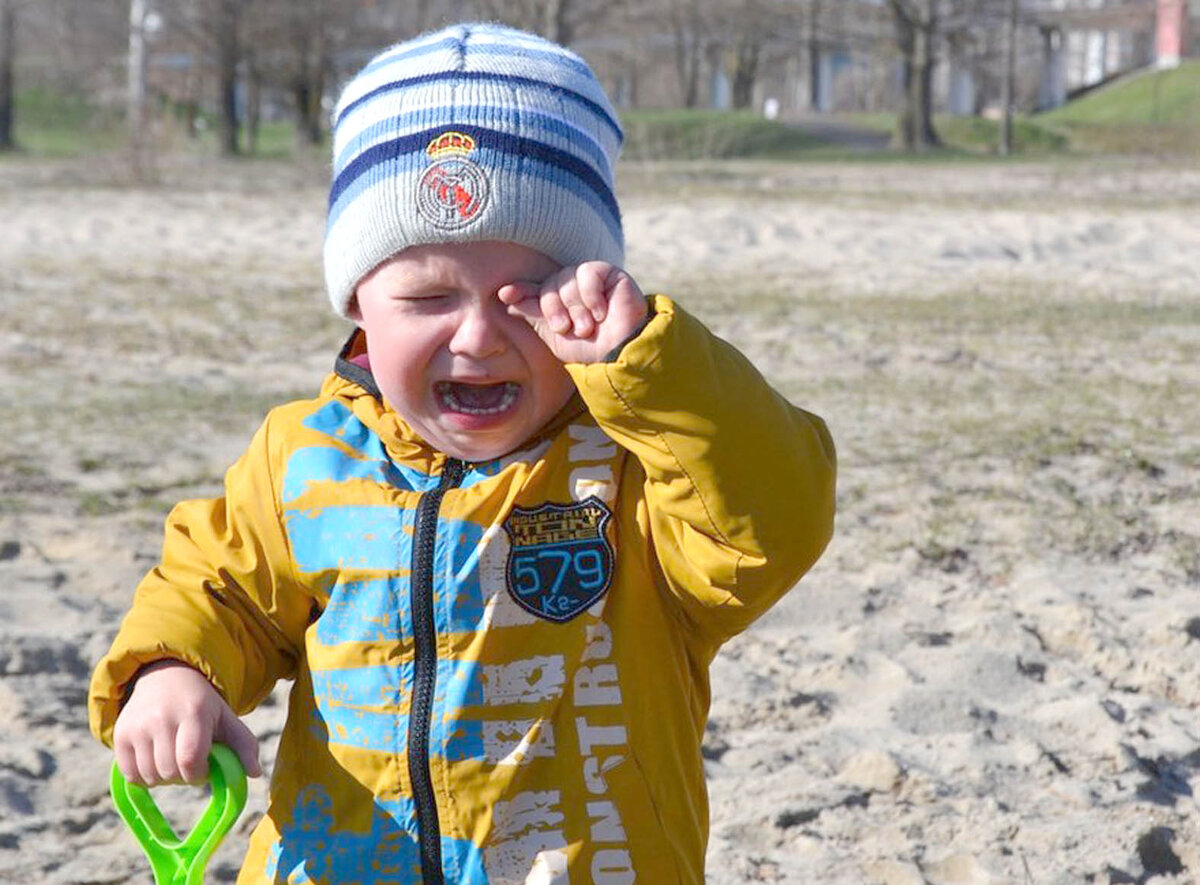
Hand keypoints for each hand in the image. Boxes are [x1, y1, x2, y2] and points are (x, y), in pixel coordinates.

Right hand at [112, 660, 261, 785]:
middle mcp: (161, 718)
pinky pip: (130, 776)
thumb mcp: (227, 718)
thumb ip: (244, 745)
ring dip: (165, 779)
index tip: (204, 768)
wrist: (166, 679)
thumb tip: (255, 773)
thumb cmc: (202, 705)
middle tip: (190, 763)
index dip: (198, 774)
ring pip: (150, 777)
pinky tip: (157, 761)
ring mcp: (137, 726)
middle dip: (184, 777)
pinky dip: (145, 778)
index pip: (190, 759)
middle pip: (170, 772)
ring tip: (173, 759)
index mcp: (193, 712)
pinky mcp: (120, 735)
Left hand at [498, 262, 648, 364]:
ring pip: (567, 279)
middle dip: (554, 308)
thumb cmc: (587, 350)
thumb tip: (505, 295)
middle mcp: (572, 287)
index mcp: (557, 301)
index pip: (533, 289)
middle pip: (549, 284)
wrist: (617, 354)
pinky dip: (591, 296)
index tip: (505, 294)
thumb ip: (533, 313)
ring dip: (576, 308)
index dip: (520, 290)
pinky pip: (589, 273)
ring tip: (588, 326)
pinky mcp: (610, 274)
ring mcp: (591, 279)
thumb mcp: (553, 335)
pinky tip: (601, 313)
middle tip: (566, 328)